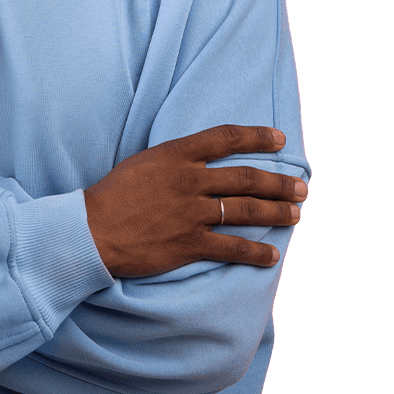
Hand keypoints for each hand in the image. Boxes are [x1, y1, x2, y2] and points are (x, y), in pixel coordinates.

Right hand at [83, 124, 306, 277]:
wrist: (92, 229)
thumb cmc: (113, 194)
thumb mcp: (143, 163)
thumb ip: (174, 160)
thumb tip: (201, 161)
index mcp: (175, 155)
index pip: (225, 138)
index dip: (256, 137)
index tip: (279, 140)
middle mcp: (188, 180)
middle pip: (244, 178)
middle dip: (278, 183)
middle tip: (301, 187)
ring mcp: (190, 213)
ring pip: (244, 211)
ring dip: (276, 213)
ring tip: (296, 214)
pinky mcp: (189, 244)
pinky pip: (231, 248)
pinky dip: (256, 253)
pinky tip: (272, 256)